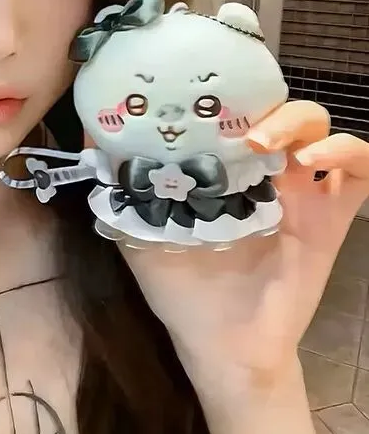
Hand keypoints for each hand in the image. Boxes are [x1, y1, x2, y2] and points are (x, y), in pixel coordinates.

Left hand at [117, 100, 368, 388]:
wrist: (222, 344)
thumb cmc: (180, 288)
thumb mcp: (136, 228)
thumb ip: (119, 184)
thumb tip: (91, 131)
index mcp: (220, 171)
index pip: (233, 111)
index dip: (225, 92)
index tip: (202, 89)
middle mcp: (261, 174)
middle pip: (276, 110)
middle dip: (264, 104)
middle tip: (239, 127)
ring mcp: (299, 193)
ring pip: (320, 129)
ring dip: (300, 123)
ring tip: (267, 145)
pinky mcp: (330, 219)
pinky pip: (360, 172)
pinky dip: (347, 153)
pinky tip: (313, 164)